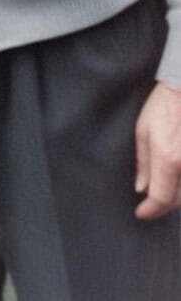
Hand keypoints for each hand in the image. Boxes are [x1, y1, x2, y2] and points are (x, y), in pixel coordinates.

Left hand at [135, 81, 180, 218]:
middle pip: (178, 201)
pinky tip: (176, 179)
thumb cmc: (165, 105)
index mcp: (168, 158)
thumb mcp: (144, 130)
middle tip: (150, 202)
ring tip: (164, 190)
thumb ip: (143, 163)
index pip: (160, 198)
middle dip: (163, 204)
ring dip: (176, 196)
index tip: (141, 213)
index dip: (150, 210)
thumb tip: (141, 188)